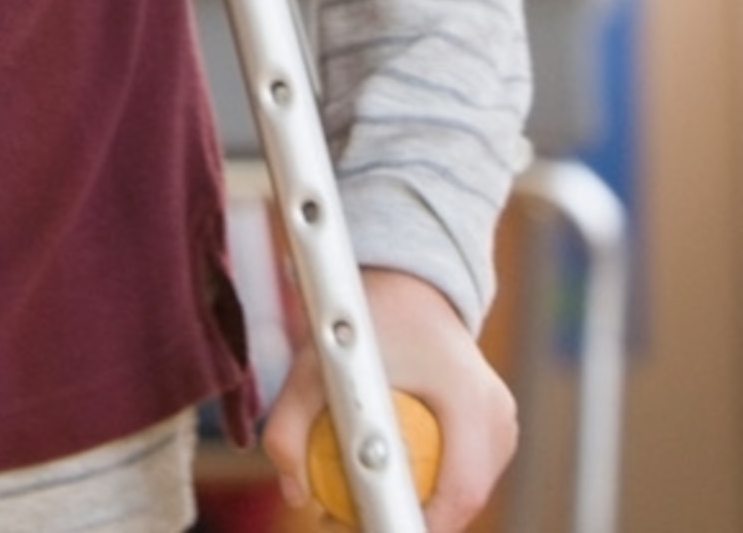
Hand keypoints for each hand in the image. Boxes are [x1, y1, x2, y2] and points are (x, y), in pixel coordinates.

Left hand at [260, 268, 514, 532]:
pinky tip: (389, 478)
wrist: (407, 285)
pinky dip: (432, 481)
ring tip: (364, 503)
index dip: (421, 523)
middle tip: (352, 520)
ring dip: (423, 504)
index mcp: (467, 396)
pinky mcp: (496, 428)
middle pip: (464, 498)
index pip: (460, 488)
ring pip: (466, 491)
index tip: (373, 528)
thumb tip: (294, 494)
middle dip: (412, 519)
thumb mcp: (312, 366)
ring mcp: (504, 423)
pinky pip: (466, 472)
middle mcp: (498, 414)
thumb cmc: (360, 322)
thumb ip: (289, 428)